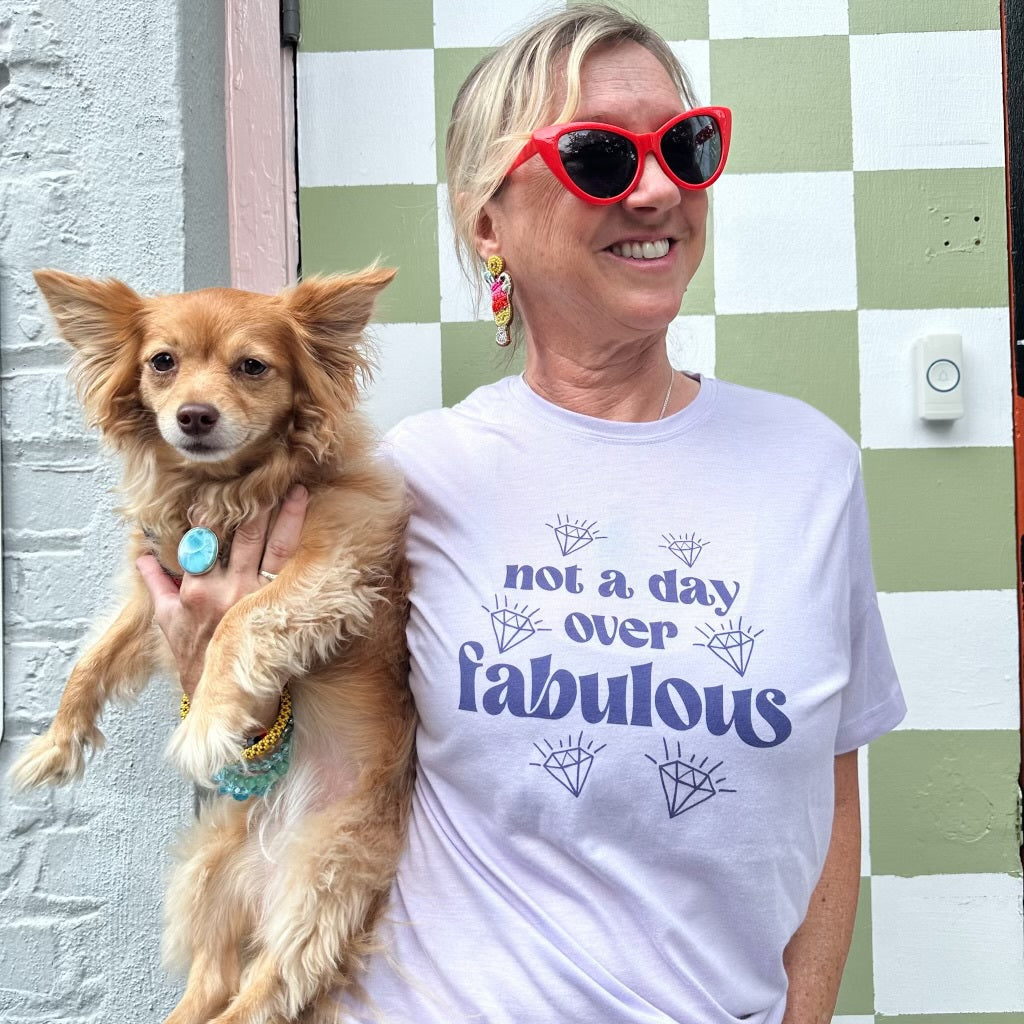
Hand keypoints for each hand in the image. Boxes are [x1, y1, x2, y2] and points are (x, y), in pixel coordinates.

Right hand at [137, 484, 308, 723]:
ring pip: (274, 548)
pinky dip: (302, 548)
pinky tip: (312, 530)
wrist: (223, 692)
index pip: (202, 543)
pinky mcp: (277, 607)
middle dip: (256, 506)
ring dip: (287, 517)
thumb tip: (142, 558)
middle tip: (267, 478)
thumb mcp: (167, 622)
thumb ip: (156, 586)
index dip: (208, 516)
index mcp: (198, 591)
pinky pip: (293, 570)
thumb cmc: (195, 658)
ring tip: (298, 491)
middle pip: (244, 538)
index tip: (214, 492)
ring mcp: (256, 597)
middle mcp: (228, 590)